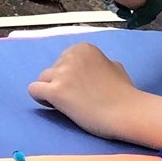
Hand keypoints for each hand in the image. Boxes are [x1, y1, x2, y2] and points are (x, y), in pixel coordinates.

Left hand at [28, 41, 148, 142]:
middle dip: (61, 84)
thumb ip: (98, 64)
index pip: (63, 60)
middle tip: (78, 99)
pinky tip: (55, 106)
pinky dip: (41, 99)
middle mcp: (71, 56)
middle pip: (52, 70)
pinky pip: (34, 90)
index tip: (83, 88)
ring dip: (51, 92)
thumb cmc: (125, 94)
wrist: (127, 112)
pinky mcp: (56, 91)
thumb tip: (95, 67)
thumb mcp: (115, 67)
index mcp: (83, 48)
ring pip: (42, 79)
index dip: (71, 77)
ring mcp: (63, 73)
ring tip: (69, 104)